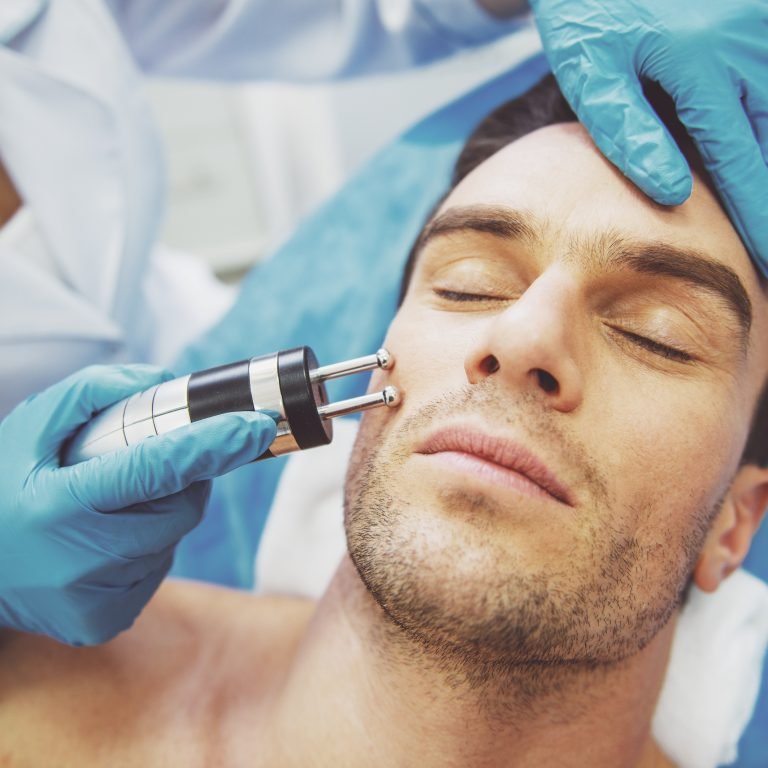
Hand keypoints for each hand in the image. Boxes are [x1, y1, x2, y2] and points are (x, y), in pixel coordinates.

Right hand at [0, 365, 275, 644]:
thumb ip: (93, 393)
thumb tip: (162, 382)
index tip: (256, 425)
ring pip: (173, 538)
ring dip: (163, 512)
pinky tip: (105, 539)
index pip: (157, 469)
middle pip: (179, 508)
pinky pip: (157, 570)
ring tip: (112, 505)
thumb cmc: (0, 487)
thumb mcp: (31, 428)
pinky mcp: (102, 621)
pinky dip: (147, 547)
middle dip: (183, 480)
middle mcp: (79, 562)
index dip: (214, 445)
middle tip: (151, 466)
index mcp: (59, 506)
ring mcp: (93, 599)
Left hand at [529, 0, 767, 270]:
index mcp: (703, 63)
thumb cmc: (588, 10)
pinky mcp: (761, 14)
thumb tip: (673, 194)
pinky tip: (748, 147)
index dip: (757, 219)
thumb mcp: (592, 70)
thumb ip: (629, 131)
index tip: (766, 264)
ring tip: (754, 214)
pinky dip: (762, 121)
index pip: (741, 162)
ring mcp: (762, 22)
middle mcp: (749, 39)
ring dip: (764, 160)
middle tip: (764, 254)